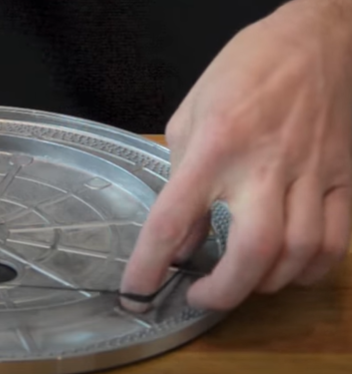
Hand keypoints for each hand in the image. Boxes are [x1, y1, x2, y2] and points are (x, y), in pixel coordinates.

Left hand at [120, 0, 351, 311]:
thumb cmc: (243, 71)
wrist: (317, 38)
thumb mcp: (190, 117)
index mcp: (214, 145)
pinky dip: (311, 269)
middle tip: (201, 298)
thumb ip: (182, 179)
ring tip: (241, 282)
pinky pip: (336, 240)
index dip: (149, 266)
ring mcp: (310, 173)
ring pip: (299, 252)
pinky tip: (288, 269)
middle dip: (223, 291)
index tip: (135, 293)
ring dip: (265, 283)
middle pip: (252, 249)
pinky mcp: (342, 177)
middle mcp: (262, 164)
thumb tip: (184, 239)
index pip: (173, 220)